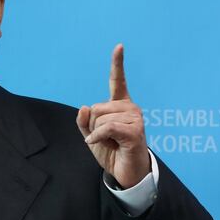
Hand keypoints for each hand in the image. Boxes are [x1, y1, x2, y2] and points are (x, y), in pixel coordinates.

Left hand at [76, 44, 149, 188]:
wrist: (126, 173)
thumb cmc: (111, 152)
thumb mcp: (91, 135)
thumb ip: (84, 122)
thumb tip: (83, 107)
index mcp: (120, 105)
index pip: (118, 81)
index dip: (117, 63)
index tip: (119, 46)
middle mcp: (130, 107)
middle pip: (96, 108)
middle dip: (92, 125)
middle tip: (105, 138)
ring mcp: (135, 118)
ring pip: (100, 119)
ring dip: (98, 134)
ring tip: (111, 143)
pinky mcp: (135, 131)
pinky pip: (107, 128)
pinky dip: (98, 137)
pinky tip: (98, 144)